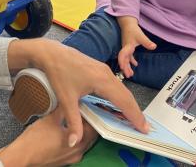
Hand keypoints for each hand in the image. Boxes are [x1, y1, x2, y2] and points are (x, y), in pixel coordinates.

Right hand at [0, 107, 97, 166]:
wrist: (23, 155)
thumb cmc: (36, 138)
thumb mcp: (51, 118)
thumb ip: (64, 110)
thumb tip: (70, 101)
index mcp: (79, 141)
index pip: (93, 127)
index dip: (91, 115)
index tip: (87, 106)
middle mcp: (79, 152)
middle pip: (90, 136)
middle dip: (88, 124)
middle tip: (83, 112)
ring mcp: (72, 158)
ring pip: (83, 143)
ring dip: (82, 132)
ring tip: (74, 120)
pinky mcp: (65, 161)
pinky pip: (75, 148)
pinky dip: (74, 140)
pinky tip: (66, 132)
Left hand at [7, 39, 149, 149]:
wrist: (52, 53)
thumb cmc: (59, 73)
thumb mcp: (65, 100)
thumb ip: (73, 122)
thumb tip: (74, 142)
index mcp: (102, 81)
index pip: (123, 101)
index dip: (135, 116)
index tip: (144, 128)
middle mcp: (107, 74)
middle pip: (126, 95)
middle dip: (136, 112)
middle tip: (143, 128)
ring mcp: (105, 70)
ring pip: (122, 89)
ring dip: (129, 104)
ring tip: (134, 119)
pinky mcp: (100, 69)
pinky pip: (116, 85)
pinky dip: (122, 97)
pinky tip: (120, 105)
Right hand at [117, 18, 155, 77]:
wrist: (128, 24)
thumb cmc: (133, 30)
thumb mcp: (141, 36)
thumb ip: (147, 42)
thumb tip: (154, 47)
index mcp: (127, 46)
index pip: (123, 55)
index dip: (122, 61)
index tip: (122, 68)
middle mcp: (125, 49)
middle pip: (123, 60)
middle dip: (125, 68)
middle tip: (128, 75)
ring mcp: (126, 49)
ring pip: (125, 60)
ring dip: (127, 66)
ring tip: (130, 74)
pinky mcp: (128, 48)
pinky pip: (128, 57)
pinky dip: (131, 61)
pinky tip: (135, 64)